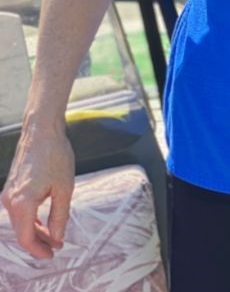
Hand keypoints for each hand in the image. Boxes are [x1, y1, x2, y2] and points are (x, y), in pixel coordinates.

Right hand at [1, 128, 74, 258]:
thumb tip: (57, 237)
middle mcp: (9, 200)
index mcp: (22, 203)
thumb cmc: (55, 155)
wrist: (41, 130)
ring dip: (35, 230)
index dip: (39, 250)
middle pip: (22, 231)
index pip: (26, 238)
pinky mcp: (11, 186)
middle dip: (39, 242)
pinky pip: (19, 209)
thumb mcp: (64, 188)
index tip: (52, 254)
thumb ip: (60, 216)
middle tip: (56, 247)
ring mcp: (8, 193)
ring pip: (20, 221)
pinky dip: (30, 218)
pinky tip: (42, 221)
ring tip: (53, 236)